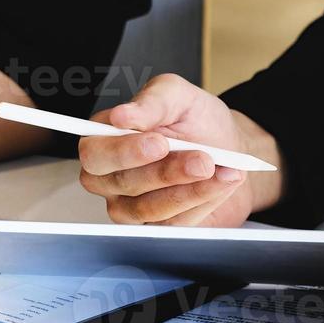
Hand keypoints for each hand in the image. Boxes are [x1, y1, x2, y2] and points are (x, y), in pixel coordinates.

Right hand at [77, 74, 273, 226]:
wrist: (229, 148)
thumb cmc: (194, 121)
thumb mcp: (177, 95)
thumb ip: (151, 101)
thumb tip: (121, 115)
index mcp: (103, 139)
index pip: (95, 153)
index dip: (124, 151)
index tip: (160, 143)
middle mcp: (109, 177)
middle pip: (122, 183)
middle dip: (165, 172)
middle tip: (202, 159)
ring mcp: (130, 207)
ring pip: (148, 208)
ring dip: (189, 189)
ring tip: (219, 168)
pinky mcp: (156, 227)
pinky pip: (174, 223)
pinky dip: (203, 201)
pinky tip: (223, 181)